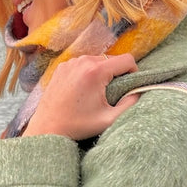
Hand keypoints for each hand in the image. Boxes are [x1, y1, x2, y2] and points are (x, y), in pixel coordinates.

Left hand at [22, 53, 138, 139]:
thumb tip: (139, 91)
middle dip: (116, 74)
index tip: (129, 87)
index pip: (127, 60)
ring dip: (102, 73)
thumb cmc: (77, 125)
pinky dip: (87, 74)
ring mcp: (70, 62)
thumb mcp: (109, 119)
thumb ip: (130, 104)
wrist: (47, 127)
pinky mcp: (62, 66)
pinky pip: (83, 64)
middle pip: (112, 59)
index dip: (133, 72)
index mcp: (95, 71)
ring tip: (95, 93)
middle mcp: (82, 61)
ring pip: (97, 60)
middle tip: (111, 94)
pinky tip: (82, 90)